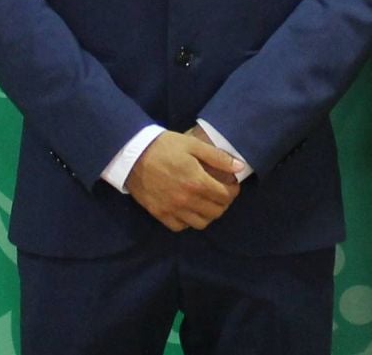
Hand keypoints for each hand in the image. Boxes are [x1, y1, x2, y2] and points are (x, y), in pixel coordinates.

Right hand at [125, 129, 243, 231]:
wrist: (132, 154)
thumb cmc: (164, 146)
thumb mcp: (193, 145)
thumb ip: (218, 158)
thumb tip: (240, 167)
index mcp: (197, 182)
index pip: (225, 196)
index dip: (233, 191)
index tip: (231, 185)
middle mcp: (186, 200)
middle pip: (215, 212)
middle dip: (223, 202)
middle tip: (221, 193)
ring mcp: (172, 209)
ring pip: (200, 223)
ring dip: (208, 214)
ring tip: (207, 202)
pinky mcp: (159, 214)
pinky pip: (180, 227)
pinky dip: (189, 221)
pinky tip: (189, 209)